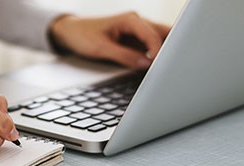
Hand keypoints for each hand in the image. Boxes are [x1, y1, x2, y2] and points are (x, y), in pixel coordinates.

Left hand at [50, 12, 169, 67]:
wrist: (70, 32)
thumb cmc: (82, 36)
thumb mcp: (101, 49)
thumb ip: (124, 56)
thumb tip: (146, 64)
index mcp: (130, 20)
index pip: (153, 36)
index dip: (159, 53)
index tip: (160, 67)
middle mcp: (137, 22)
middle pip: (164, 34)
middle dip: (171, 49)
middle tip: (173, 67)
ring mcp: (137, 31)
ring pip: (159, 40)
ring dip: (164, 53)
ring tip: (166, 69)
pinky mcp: (134, 39)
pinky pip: (150, 46)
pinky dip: (155, 56)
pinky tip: (156, 67)